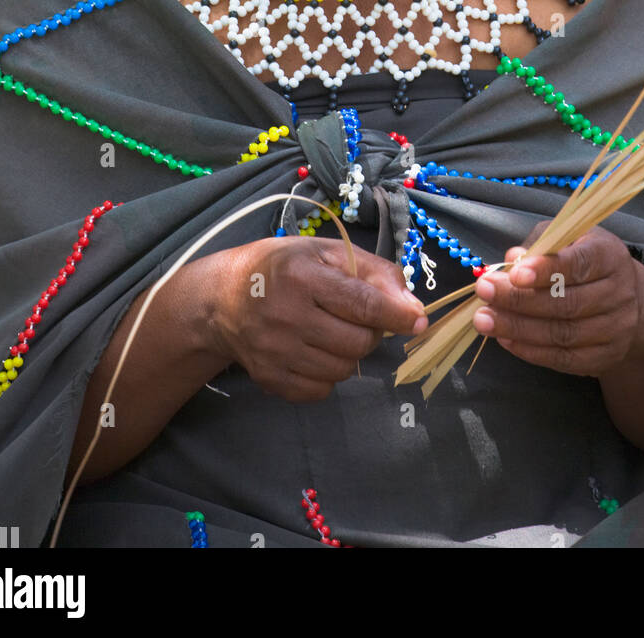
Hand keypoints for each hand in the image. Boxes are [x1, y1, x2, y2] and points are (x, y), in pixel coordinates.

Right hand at [202, 238, 427, 402]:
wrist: (224, 298)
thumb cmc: (284, 268)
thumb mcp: (327, 253)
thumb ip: (374, 273)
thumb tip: (413, 309)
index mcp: (303, 277)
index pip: (363, 304)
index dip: (397, 315)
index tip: (419, 322)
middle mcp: (287, 317)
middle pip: (358, 342)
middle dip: (370, 331)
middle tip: (356, 317)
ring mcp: (275, 352)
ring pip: (343, 370)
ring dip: (350, 353)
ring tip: (333, 331)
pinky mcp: (269, 379)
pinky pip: (320, 391)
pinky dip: (327, 375)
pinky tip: (314, 351)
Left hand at [472, 223, 641, 376]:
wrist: (629, 300)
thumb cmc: (585, 262)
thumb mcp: (567, 239)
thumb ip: (539, 245)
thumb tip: (511, 259)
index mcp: (609, 256)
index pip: (579, 263)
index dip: (545, 270)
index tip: (513, 274)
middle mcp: (619, 293)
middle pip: (566, 303)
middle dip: (519, 300)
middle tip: (484, 293)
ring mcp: (615, 329)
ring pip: (563, 334)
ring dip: (518, 328)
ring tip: (484, 320)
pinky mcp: (605, 357)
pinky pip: (564, 359)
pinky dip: (531, 351)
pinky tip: (506, 340)